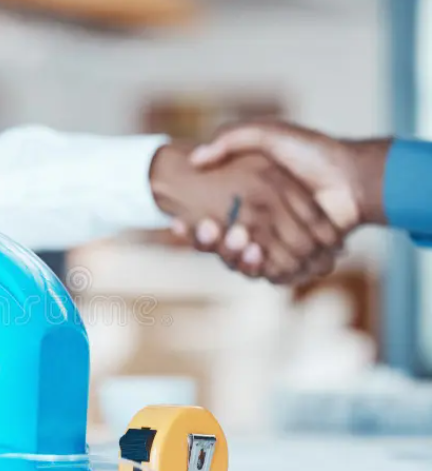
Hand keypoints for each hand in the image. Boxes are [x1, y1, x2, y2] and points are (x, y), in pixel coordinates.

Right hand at [151, 141, 340, 283]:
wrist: (352, 175)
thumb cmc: (312, 153)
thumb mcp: (266, 135)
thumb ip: (230, 140)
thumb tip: (195, 158)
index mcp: (246, 206)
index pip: (210, 227)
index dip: (194, 228)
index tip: (179, 221)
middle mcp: (259, 230)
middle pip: (222, 250)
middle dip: (209, 242)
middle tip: (207, 227)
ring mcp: (278, 248)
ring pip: (242, 265)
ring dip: (231, 255)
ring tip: (235, 237)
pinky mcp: (298, 261)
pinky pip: (271, 274)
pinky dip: (260, 267)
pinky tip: (254, 250)